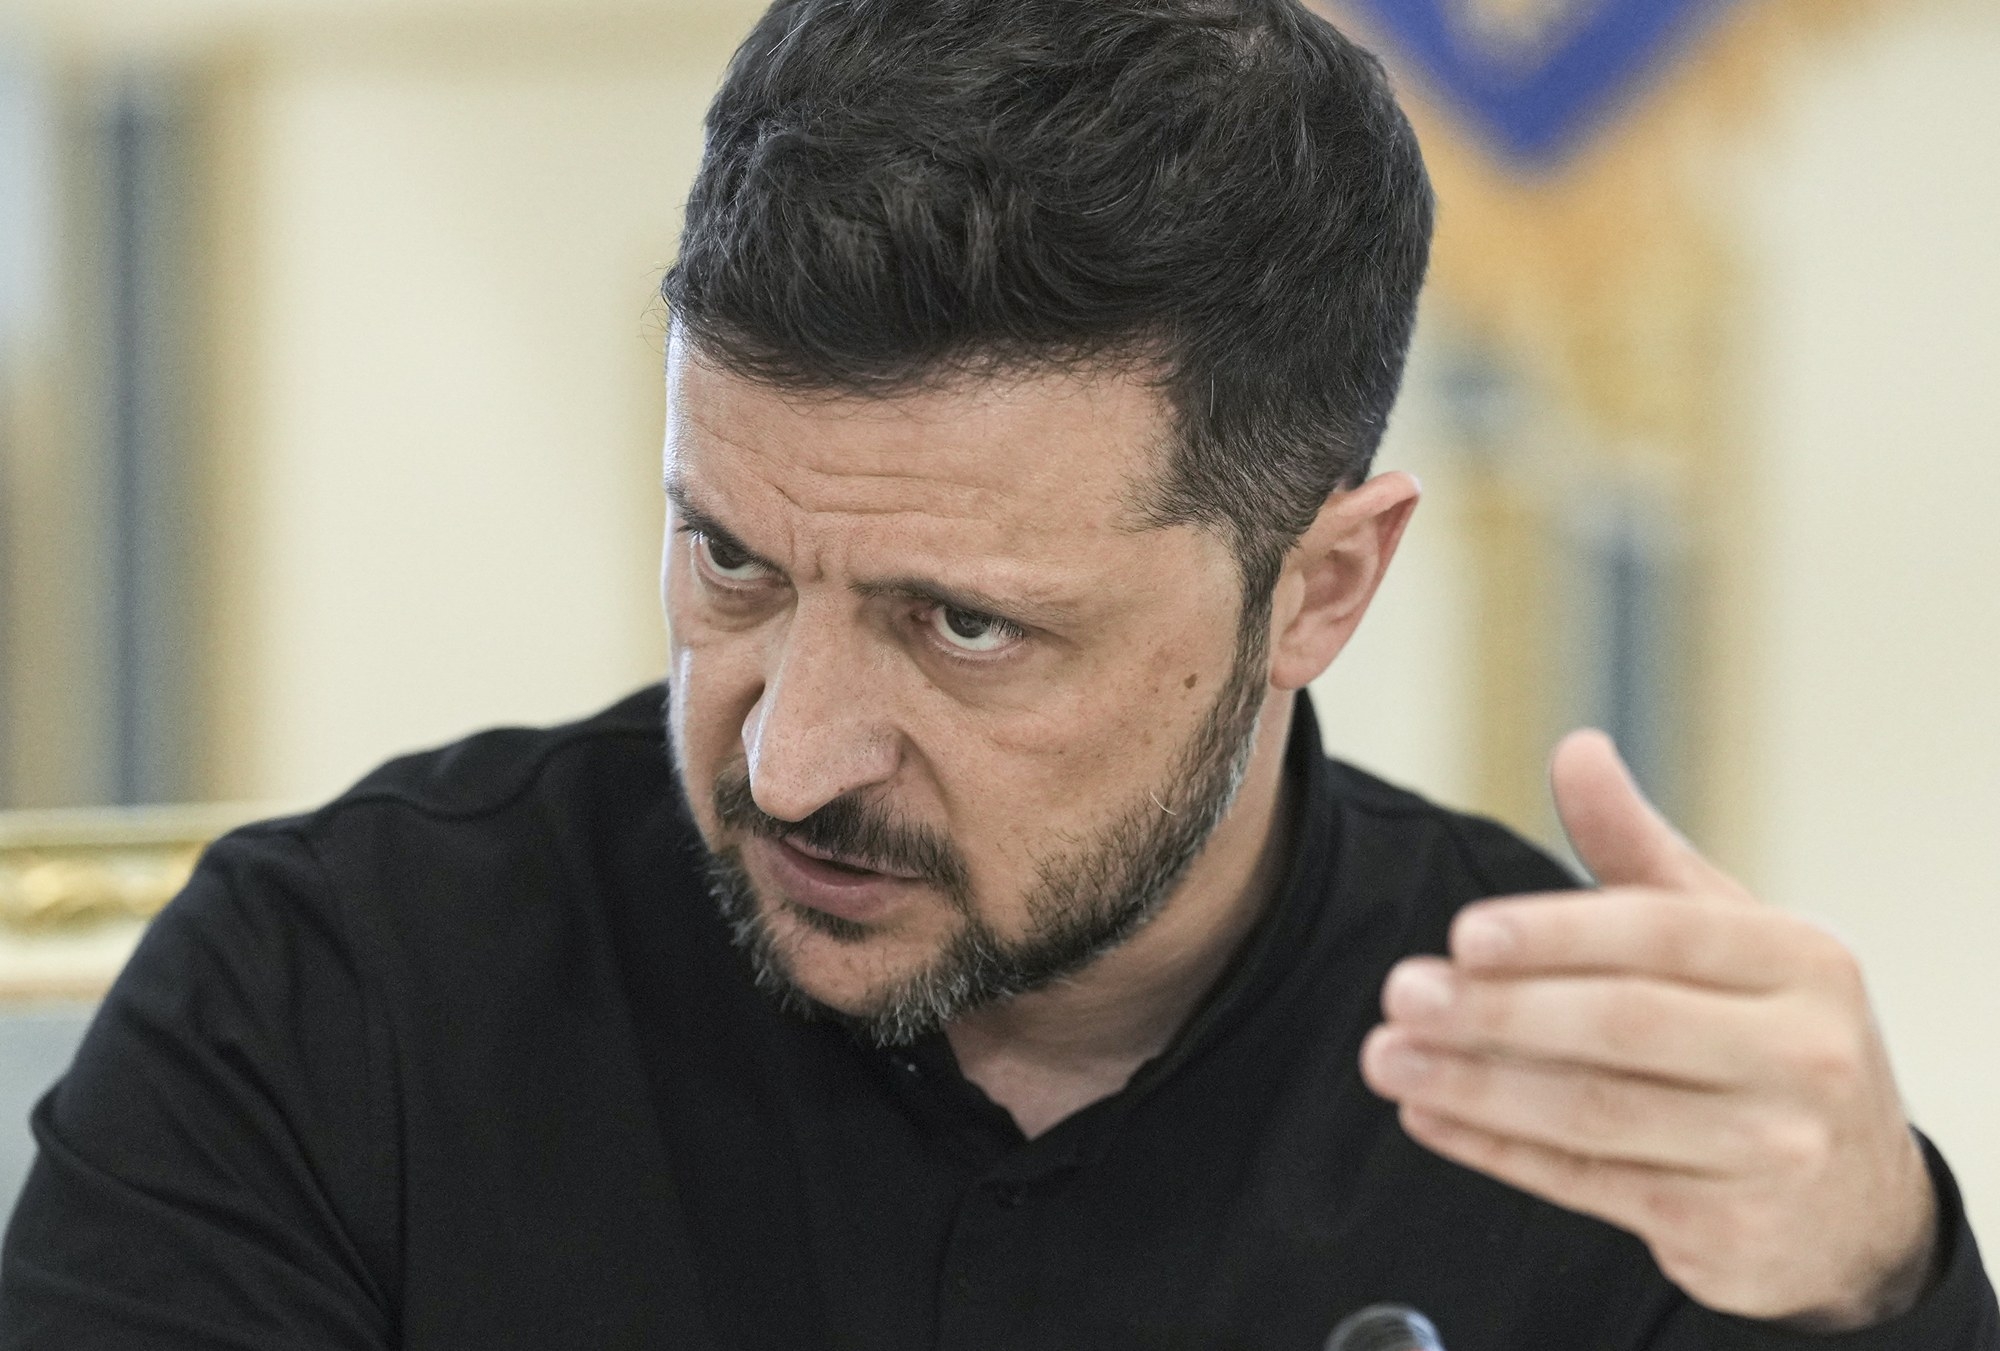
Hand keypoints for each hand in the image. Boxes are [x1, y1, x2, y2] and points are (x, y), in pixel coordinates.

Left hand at [1359, 730, 1938, 1329]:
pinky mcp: (1728, 1231)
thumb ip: (1638, 850)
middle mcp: (1803, 1055)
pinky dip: (1496, 1151)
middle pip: (1623, 1027)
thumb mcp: (1730, 937)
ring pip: (1595, 1114)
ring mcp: (1772, 1151)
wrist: (1857, 1202)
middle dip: (1496, 1012)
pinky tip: (1427, 1117)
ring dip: (1474, 1086)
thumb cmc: (1765, 1037)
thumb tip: (1575, 748)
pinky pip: (1588, 1185)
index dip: (1556, 934)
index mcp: (1803, 961)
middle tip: (1401, 994)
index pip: (1663, 934)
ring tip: (1387, 1058)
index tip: (1461, 936)